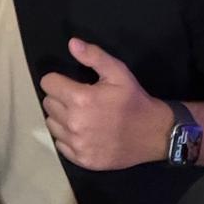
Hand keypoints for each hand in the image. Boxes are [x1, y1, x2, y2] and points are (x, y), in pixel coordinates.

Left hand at [40, 38, 172, 170]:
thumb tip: (72, 44)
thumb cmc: (134, 101)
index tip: (70, 84)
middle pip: (48, 103)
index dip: (58, 80)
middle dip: (60, 98)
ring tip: (80, 115)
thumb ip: (94, 56)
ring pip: (51, 124)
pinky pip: (60, 144)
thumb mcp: (119, 72)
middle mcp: (74, 123)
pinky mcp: (82, 159)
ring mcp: (77, 144)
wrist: (155, 134)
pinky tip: (83, 132)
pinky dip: (67, 137)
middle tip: (78, 99)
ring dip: (61, 117)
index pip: (48, 83)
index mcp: (80, 99)